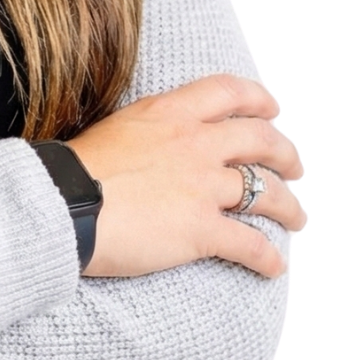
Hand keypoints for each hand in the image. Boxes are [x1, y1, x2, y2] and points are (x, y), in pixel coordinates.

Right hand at [64, 74, 304, 280]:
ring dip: (289, 207)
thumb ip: (145, 132)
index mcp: (171, 113)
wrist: (61, 204)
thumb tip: (149, 144)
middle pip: (262, 140)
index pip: (228, 92)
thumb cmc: (71, 169)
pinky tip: (274, 267)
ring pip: (267, 192)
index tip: (271, 109)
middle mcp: (196, 144)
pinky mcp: (202, 230)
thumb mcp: (114, 129)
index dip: (258, 100)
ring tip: (297, 218)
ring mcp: (203, 187)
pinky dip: (268, 258)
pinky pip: (249, 245)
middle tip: (294, 167)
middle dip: (286, 154)